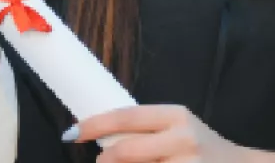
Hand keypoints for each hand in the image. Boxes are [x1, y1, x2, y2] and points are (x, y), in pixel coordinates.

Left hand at [69, 105, 274, 162]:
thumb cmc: (202, 149)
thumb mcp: (178, 130)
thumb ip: (147, 131)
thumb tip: (102, 138)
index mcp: (176, 115)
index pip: (126, 116)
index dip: (95, 124)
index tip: (73, 132)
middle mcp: (183, 138)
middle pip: (127, 150)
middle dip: (107, 158)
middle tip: (100, 161)